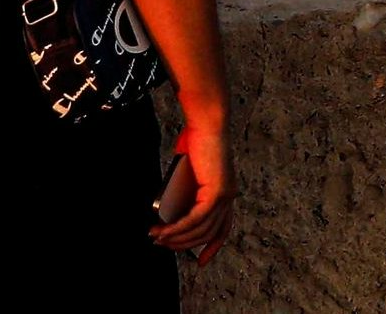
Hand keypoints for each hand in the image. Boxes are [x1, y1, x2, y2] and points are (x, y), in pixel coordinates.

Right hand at [150, 114, 233, 258]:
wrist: (205, 123)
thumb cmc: (196, 141)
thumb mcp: (188, 172)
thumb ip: (183, 189)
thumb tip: (169, 207)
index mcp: (226, 193)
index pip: (222, 228)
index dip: (212, 247)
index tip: (200, 262)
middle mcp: (229, 197)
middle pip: (207, 233)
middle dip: (183, 244)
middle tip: (162, 244)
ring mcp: (225, 195)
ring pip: (200, 229)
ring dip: (176, 237)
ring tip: (156, 237)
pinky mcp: (217, 191)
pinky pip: (196, 218)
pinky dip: (178, 228)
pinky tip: (164, 231)